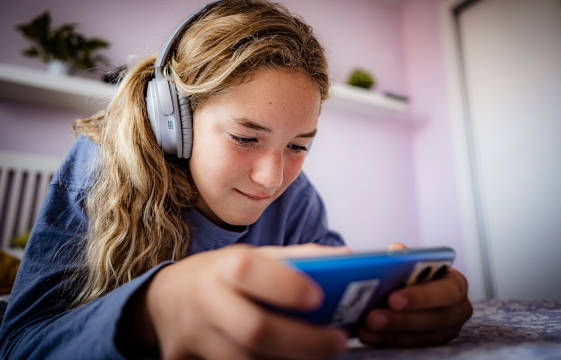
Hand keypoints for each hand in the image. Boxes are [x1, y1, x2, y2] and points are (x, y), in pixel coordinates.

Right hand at [132, 243, 350, 358]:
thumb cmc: (221, 276)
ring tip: (318, 353)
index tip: (318, 298)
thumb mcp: (251, 258)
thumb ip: (296, 260)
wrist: (165, 300)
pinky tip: (286, 359)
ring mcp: (191, 338)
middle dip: (303, 341)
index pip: (248, 271)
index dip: (284, 285)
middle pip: (253, 330)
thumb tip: (347, 262)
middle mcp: (203, 301)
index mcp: (221, 267)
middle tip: (338, 342)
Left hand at [358, 243, 472, 346]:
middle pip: (434, 319)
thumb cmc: (409, 270)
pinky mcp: (431, 342)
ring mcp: (447, 329)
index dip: (421, 297)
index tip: (392, 298)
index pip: (446, 291)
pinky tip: (367, 334)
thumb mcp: (406, 259)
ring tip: (365, 326)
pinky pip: (410, 346)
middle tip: (372, 317)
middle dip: (401, 319)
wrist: (408, 287)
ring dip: (391, 333)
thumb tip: (392, 252)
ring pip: (421, 336)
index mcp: (455, 282)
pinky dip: (387, 340)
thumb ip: (399, 255)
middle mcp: (457, 308)